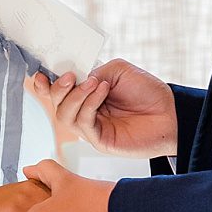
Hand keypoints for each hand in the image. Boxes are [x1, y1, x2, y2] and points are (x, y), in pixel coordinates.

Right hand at [28, 58, 177, 157]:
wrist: (170, 113)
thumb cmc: (146, 92)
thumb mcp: (117, 70)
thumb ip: (94, 71)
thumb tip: (77, 78)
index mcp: (85, 94)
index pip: (57, 91)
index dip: (44, 84)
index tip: (41, 74)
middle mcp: (84, 111)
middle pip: (55, 104)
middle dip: (58, 89)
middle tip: (71, 77)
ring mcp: (90, 127)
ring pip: (65, 115)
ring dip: (76, 96)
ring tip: (95, 84)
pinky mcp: (99, 140)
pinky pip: (83, 122)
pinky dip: (89, 104)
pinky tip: (102, 91)